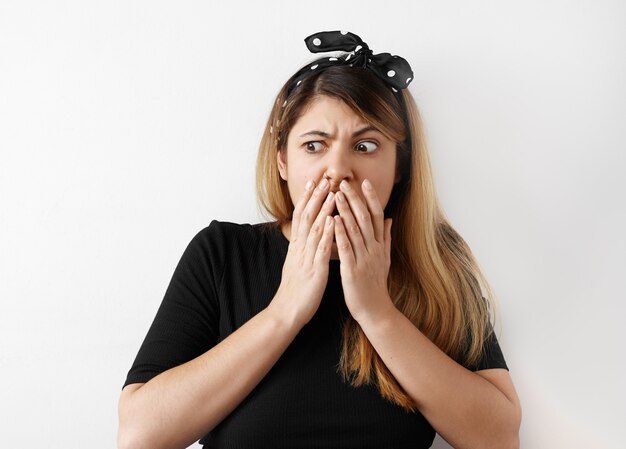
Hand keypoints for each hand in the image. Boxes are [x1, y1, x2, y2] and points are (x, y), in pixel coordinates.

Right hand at [269, 178, 335, 327]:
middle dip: (315, 197)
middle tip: (324, 179)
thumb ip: (303, 249)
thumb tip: (309, 236)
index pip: (300, 216)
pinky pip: (321, 249)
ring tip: (332, 193)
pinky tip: (334, 221)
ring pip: (314, 228)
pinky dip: (327, 234)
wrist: (287, 312)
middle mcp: (300, 248)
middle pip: (306, 217)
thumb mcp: (298, 264)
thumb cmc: (296, 289)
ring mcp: (306, 258)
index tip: (313, 182)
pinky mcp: (315, 270)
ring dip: (323, 209)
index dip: (307, 198)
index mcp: (297, 247)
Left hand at [333, 179, 393, 322]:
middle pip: (366, 218)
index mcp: (380, 245)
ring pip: (355, 230)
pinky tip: (333, 221)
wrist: (375, 310)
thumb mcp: (385, 259)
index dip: (371, 198)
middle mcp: (374, 249)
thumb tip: (390, 219)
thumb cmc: (376, 285)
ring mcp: (364, 259)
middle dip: (355, 199)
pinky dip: (340, 233)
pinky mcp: (353, 270)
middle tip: (344, 183)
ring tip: (337, 195)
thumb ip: (386, 238)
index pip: (377, 216)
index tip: (364, 182)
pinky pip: (346, 248)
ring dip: (346, 211)